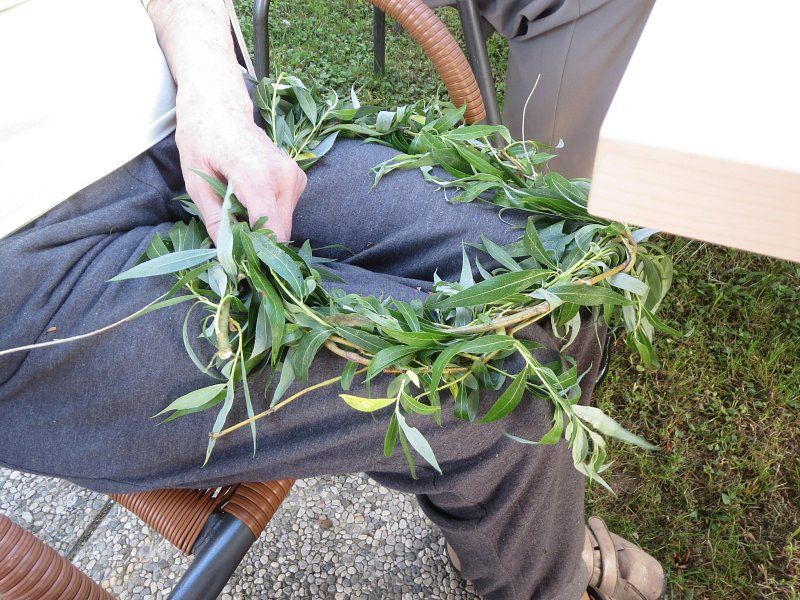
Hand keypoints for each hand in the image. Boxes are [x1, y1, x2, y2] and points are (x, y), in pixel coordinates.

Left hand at [175, 98, 306, 242]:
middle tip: (233, 241)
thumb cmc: (202, 138)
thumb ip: (214, 218)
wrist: (220, 107)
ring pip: (285, 225)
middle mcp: (283, 177)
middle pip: (280, 233)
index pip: (271, 231)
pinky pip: (286, 212)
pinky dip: (269, 216)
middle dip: (259, 244)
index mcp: (257, 176)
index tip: (241, 264)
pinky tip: (250, 202)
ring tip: (238, 214)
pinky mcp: (297, 178)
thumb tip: (227, 253)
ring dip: (263, 229)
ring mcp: (294, 176)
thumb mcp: (196, 181)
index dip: (258, 254)